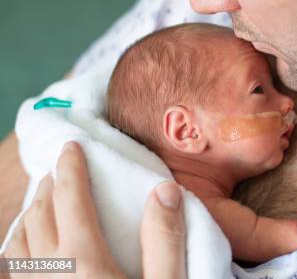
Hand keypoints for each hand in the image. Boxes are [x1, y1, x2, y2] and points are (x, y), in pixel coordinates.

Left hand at [1, 141, 186, 278]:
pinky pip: (11, 272)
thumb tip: (164, 190)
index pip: (70, 198)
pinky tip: (25, 250)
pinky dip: (15, 250)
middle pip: (39, 215)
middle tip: (61, 172)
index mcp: (84, 259)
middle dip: (48, 186)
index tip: (71, 147)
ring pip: (16, 242)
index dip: (71, 168)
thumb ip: (164, 239)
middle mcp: (48, 273)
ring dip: (29, 214)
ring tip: (43, 202)